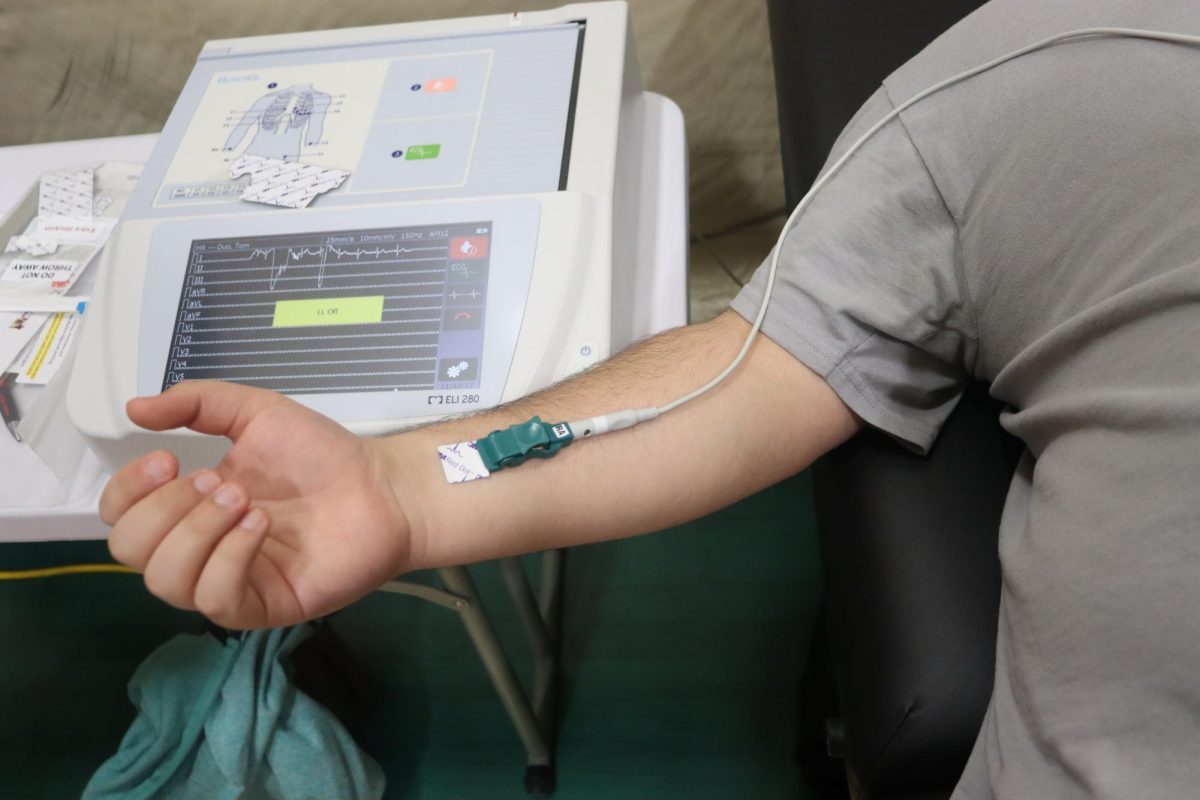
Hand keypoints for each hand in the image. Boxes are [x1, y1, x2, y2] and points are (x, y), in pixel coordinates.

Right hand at [101, 381, 409, 629]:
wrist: (382, 487)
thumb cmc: (321, 455)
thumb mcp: (255, 413)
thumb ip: (196, 404)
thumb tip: (134, 408)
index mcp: (189, 506)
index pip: (120, 515)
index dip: (128, 489)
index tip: (168, 458)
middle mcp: (199, 547)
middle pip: (129, 550)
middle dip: (165, 507)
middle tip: (217, 480)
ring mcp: (228, 580)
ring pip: (165, 580)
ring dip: (196, 531)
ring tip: (244, 500)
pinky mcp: (261, 607)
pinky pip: (214, 598)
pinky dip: (228, 557)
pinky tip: (259, 525)